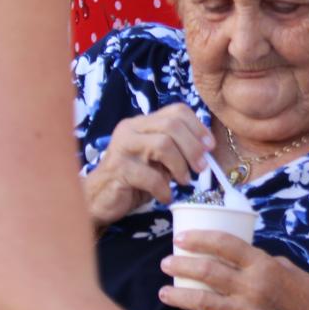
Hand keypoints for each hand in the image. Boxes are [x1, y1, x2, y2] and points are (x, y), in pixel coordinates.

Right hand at [82, 104, 213, 226]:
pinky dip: (164, 188)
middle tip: (202, 168)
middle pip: (172, 125)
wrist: (98, 199)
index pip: (176, 110)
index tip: (210, 147)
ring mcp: (122, 146)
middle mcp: (131, 128)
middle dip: (193, 148)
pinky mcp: (117, 168)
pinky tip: (165, 196)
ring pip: (162, 144)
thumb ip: (177, 152)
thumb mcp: (158, 162)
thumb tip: (206, 151)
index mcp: (143, 122)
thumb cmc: (133, 180)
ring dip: (180, 166)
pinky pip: (149, 175)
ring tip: (184, 182)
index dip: (198, 127)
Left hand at [158, 232, 308, 309]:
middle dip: (182, 264)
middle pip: (207, 271)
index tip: (181, 237)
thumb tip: (241, 262)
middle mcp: (252, 288)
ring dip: (178, 295)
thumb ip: (263, 265)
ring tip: (164, 291)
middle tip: (166, 262)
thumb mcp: (292, 272)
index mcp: (265, 266)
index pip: (225, 244)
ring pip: (202, 301)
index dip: (200, 238)